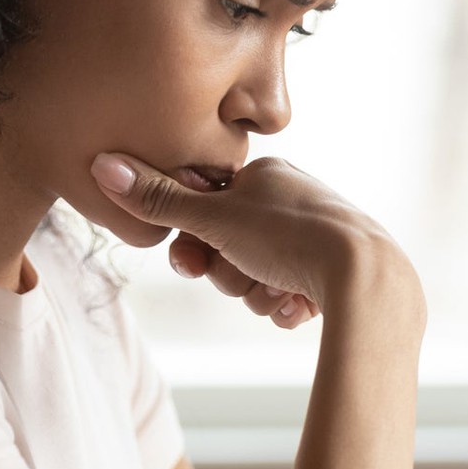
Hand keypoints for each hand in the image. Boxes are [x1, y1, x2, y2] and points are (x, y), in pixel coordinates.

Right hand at [90, 152, 405, 316]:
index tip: (191, 259)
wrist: (365, 277)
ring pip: (257, 278)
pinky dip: (285, 305)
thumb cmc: (291, 235)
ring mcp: (315, 239)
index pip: (206, 208)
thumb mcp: (214, 217)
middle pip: (229, 248)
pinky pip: (286, 296)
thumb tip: (102, 163)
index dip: (193, 241)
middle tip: (244, 274)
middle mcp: (293, 201)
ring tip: (279, 289)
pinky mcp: (333, 275)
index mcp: (267, 175)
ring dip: (257, 293)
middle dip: (230, 273)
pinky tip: (299, 305)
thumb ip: (157, 199)